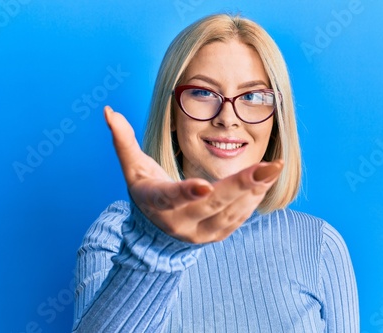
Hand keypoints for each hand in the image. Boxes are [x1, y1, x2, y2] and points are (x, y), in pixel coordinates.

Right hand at [104, 106, 282, 243]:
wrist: (157, 232)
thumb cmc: (147, 190)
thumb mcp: (133, 168)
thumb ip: (123, 141)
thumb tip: (108, 110)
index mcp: (156, 203)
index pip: (170, 198)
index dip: (186, 193)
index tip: (204, 186)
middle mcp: (179, 223)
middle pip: (212, 205)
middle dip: (240, 185)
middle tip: (268, 167)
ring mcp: (200, 233)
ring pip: (230, 213)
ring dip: (254, 190)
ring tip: (274, 168)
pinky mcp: (217, 235)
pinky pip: (238, 218)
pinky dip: (253, 198)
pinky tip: (266, 179)